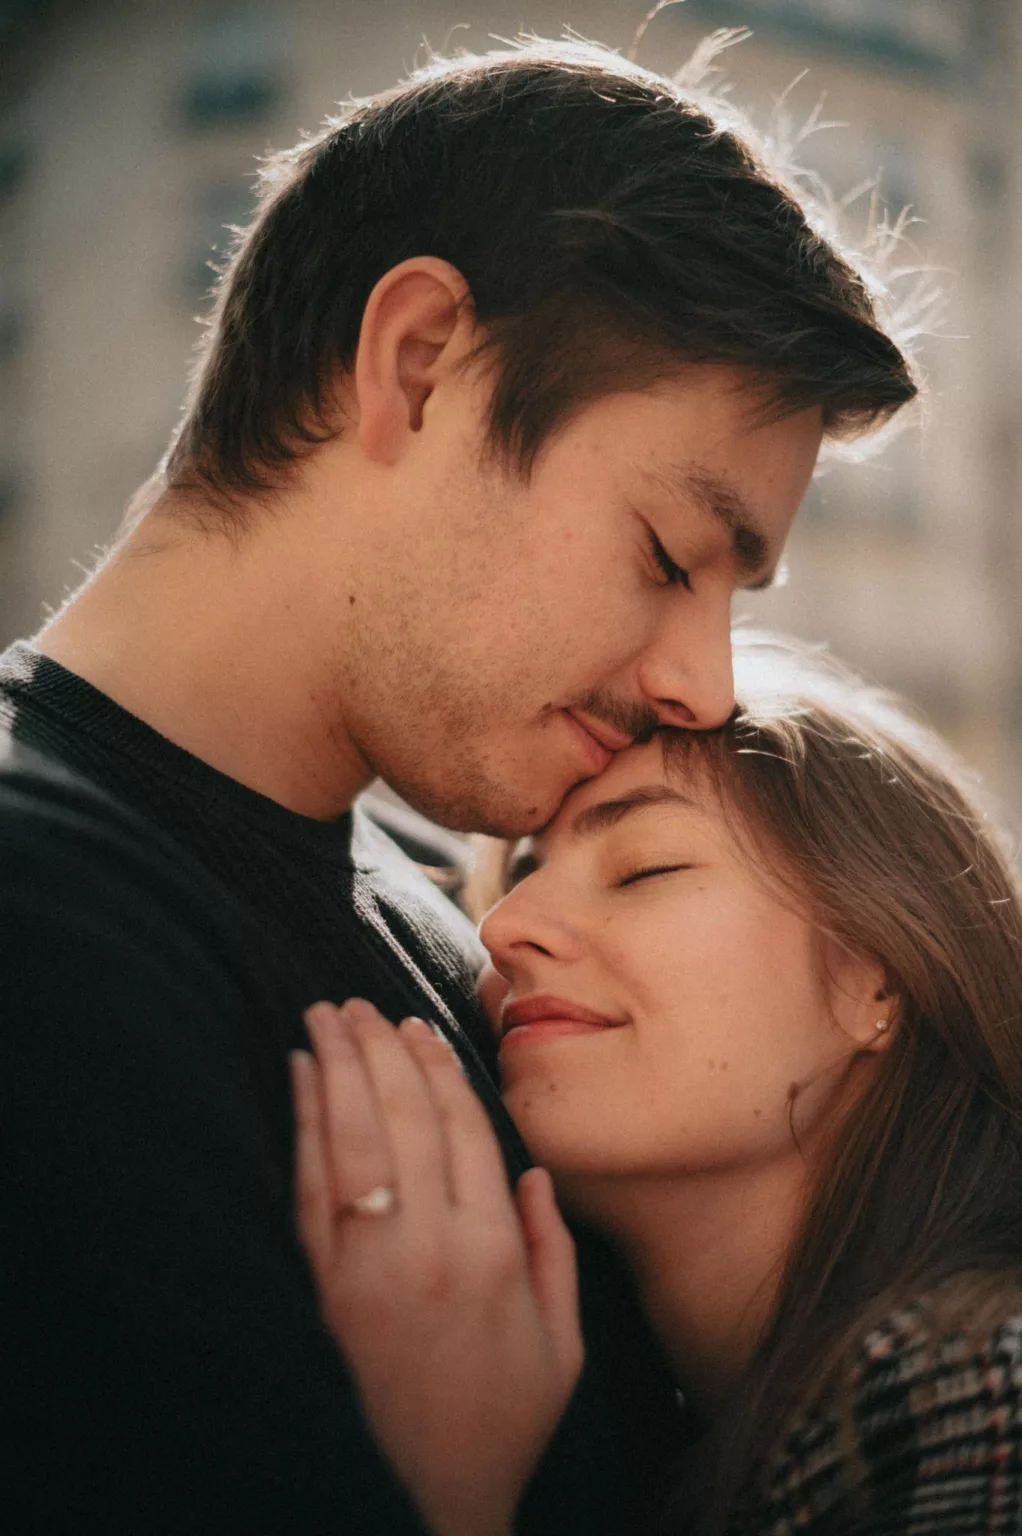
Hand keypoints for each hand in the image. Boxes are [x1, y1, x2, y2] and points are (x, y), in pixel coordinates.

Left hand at [291, 998, 583, 1535]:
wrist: (422, 1500)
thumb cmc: (503, 1423)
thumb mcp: (563, 1345)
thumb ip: (554, 1252)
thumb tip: (533, 1173)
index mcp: (494, 1251)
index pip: (464, 1131)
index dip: (438, 1070)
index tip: (418, 1026)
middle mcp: (431, 1245)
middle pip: (403, 1119)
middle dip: (381, 1049)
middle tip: (361, 1000)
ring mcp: (370, 1264)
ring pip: (353, 1139)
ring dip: (339, 1068)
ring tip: (326, 1017)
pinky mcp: (324, 1287)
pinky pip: (311, 1189)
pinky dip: (305, 1125)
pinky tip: (301, 1081)